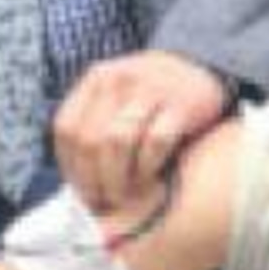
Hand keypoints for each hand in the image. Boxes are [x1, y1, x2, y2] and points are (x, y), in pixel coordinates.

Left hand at [53, 51, 232, 212]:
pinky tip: (152, 177)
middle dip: (94, 180)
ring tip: (126, 196)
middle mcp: (117, 80)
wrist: (202, 67)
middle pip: (89, 139)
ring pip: (117, 142)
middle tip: (105, 203)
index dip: (71, 167)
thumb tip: (81, 187)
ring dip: (119, 178)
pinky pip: (155, 141)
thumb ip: (96, 128)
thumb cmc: (153, 94)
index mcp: (95, 80)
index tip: (81, 193)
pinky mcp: (181, 103)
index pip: (66, 128)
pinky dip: (149, 166)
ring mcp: (149, 89)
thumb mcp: (118, 97)